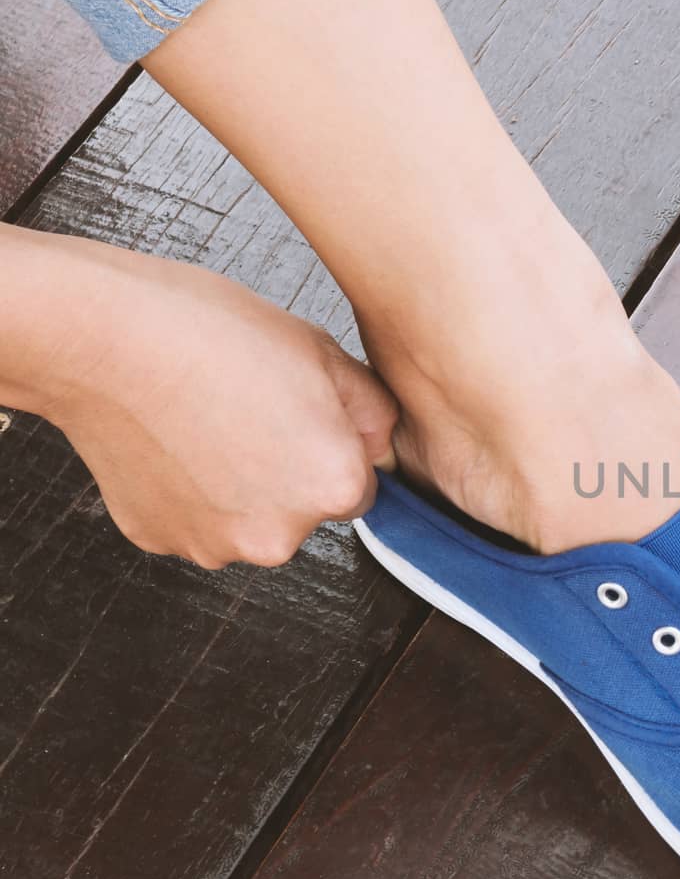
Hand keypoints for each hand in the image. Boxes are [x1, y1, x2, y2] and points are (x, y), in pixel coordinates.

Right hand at [40, 244, 397, 568]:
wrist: (101, 337)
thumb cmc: (208, 333)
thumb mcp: (320, 351)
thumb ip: (369, 409)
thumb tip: (380, 442)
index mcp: (333, 486)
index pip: (360, 487)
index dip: (332, 448)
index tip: (299, 416)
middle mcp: (280, 535)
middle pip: (302, 512)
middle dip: (286, 474)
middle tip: (249, 412)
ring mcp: (214, 544)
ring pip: (247, 520)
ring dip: (237, 488)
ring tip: (206, 423)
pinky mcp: (160, 540)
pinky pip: (193, 519)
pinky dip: (187, 491)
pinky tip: (172, 442)